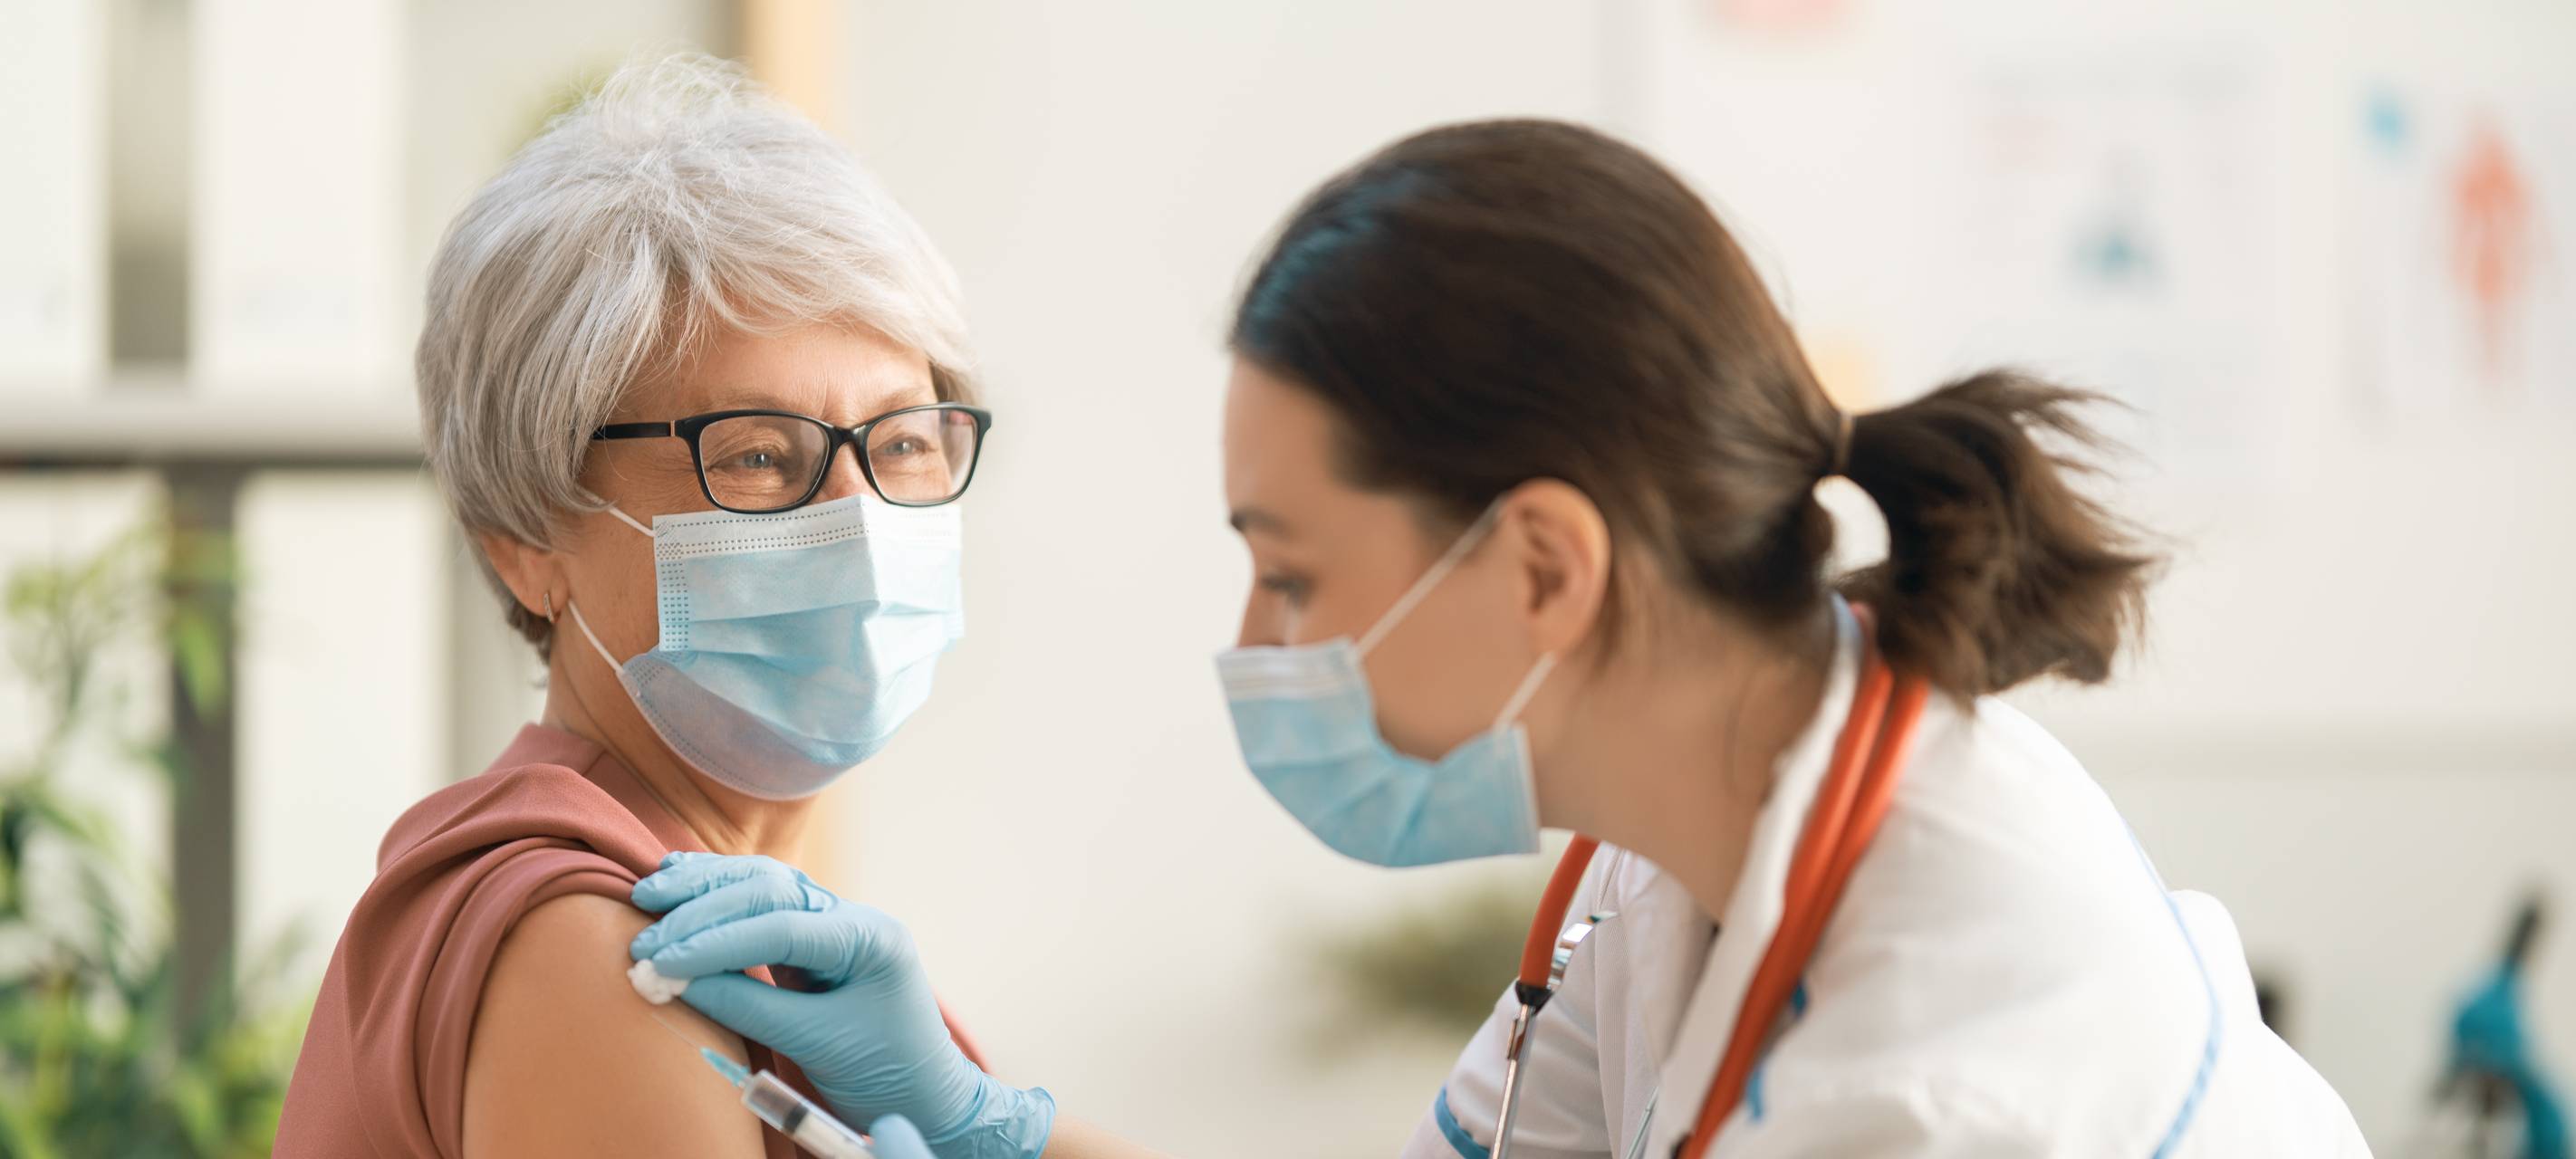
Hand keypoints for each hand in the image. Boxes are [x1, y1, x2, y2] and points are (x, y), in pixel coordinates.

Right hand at [628, 853, 1052, 1158]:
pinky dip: (720, 893)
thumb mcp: (816, 1043)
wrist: (924, 1094)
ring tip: (649, 893)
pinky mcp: (813, 936)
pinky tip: (680, 879)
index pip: (781, 926)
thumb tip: (674, 979)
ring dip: (705, 887)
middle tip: (644, 937)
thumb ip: (748, 1007)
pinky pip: (762, 902)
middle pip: (769, 891)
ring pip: (764, 884)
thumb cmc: (883, 1071)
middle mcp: (853, 917)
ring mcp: (833, 921)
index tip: (660, 962)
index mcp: (869, 937)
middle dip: (702, 911)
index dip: (715, 942)